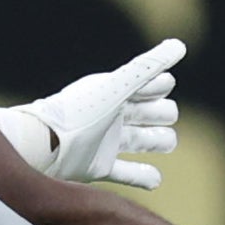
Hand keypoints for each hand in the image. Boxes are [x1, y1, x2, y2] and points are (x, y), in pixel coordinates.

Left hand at [3, 38, 184, 188]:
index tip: (162, 86)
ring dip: (159, 142)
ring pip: (144, 141)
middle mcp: (113, 116)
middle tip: (164, 116)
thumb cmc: (80, 112)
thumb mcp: (118, 86)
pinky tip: (156, 179)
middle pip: (153, 113)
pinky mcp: (99, 167)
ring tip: (166, 143)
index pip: (151, 85)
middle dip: (164, 113)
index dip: (161, 85)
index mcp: (116, 92)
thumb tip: (180, 45)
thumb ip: (148, 66)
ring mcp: (107, 142)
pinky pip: (127, 173)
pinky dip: (143, 176)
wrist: (44, 145)